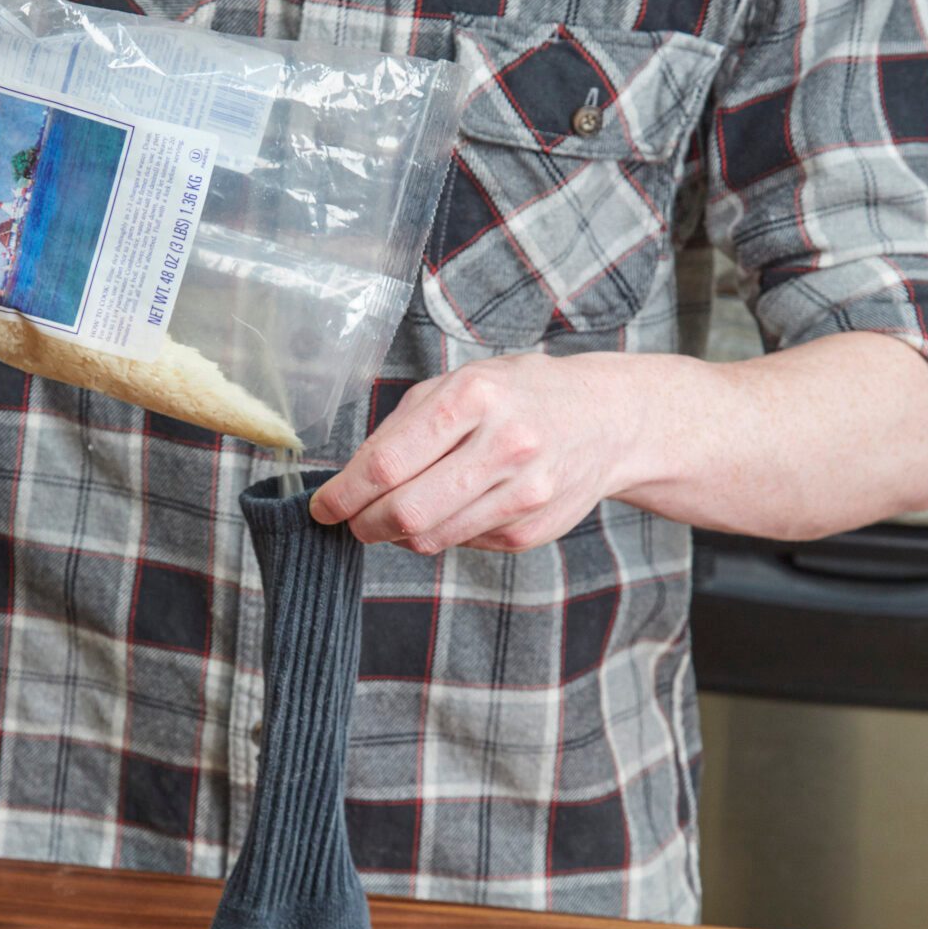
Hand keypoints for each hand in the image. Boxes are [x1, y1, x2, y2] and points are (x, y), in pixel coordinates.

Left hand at [310, 352, 641, 553]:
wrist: (604, 419)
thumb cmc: (516, 396)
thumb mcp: (457, 385)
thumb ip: (402, 429)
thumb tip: (350, 481)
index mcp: (473, 397)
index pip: (388, 463)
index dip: (345, 494)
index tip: (324, 507)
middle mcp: (504, 444)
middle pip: (407, 512)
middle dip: (364, 524)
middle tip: (351, 522)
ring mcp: (523, 492)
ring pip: (431, 538)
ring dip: (398, 535)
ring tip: (394, 516)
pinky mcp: (531, 529)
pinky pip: (463, 543)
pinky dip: (442, 533)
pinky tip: (452, 508)